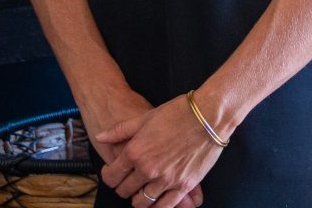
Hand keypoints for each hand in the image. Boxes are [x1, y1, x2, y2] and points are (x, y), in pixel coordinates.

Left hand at [95, 93, 223, 207]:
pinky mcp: (183, 185)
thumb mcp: (146, 117)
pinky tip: (157, 199)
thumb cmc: (178, 112)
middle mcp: (147, 169)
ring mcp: (166, 179)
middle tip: (130, 180)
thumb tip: (101, 137)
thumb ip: (120, 130)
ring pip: (141, 202)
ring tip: (143, 189)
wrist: (210, 114)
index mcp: (135, 152)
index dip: (110, 175)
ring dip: (139, 198)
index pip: (111, 176)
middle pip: (124, 191)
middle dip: (124, 186)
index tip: (115, 172)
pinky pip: (164, 206)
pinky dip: (157, 206)